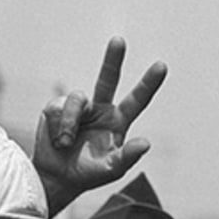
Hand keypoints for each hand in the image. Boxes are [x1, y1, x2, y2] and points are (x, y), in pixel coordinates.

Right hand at [33, 37, 167, 215]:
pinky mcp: (56, 107)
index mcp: (118, 121)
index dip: (149, 84)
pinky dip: (59, 127)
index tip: (162, 65)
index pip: (137, 100)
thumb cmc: (88, 174)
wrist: (56, 178)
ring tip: (65, 144)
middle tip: (119, 41)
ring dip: (70, 124)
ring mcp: (78, 107)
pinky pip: (58, 108)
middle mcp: (100, 109)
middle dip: (113, 59)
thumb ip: (128, 157)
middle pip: (108, 79)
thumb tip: (145, 143)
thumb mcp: (112, 170)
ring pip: (77, 99)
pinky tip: (58, 141)